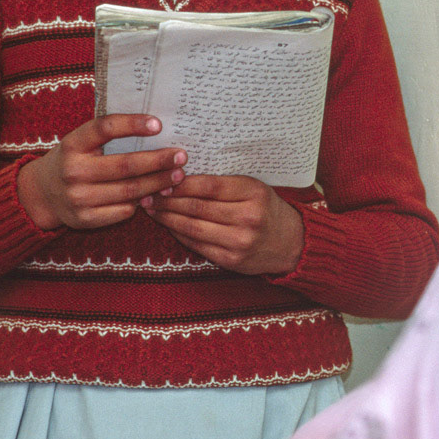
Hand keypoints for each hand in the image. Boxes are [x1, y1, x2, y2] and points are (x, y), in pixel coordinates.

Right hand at [17, 115, 184, 230]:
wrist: (42, 194)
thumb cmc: (74, 160)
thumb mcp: (81, 142)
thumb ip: (109, 136)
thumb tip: (157, 129)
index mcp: (73, 144)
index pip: (104, 128)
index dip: (132, 124)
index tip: (159, 124)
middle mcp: (73, 171)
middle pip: (125, 165)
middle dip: (158, 161)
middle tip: (181, 156)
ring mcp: (78, 197)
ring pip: (130, 191)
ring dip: (158, 183)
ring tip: (177, 176)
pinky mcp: (84, 219)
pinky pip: (124, 211)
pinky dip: (143, 202)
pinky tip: (158, 195)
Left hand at [143, 175, 304, 275]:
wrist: (291, 243)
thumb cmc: (267, 209)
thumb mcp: (253, 188)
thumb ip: (223, 184)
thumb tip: (179, 178)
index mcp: (254, 194)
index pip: (209, 186)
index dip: (181, 183)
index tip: (161, 179)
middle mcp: (248, 218)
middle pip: (197, 207)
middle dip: (167, 200)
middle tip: (146, 193)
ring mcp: (239, 242)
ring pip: (192, 227)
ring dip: (167, 218)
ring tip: (151, 209)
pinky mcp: (231, 260)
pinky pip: (196, 245)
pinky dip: (178, 234)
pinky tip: (168, 225)